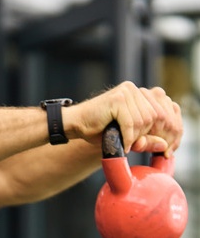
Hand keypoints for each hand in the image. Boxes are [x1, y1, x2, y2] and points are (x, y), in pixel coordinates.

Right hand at [67, 82, 182, 155]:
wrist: (74, 124)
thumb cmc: (98, 130)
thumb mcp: (128, 136)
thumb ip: (145, 139)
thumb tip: (164, 146)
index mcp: (139, 94)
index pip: (162, 112)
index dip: (163, 131)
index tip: (160, 148)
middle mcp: (135, 90)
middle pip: (156, 117)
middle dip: (148, 136)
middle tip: (136, 147)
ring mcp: (127, 92)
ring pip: (144, 120)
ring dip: (135, 137)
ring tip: (124, 143)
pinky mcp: (118, 99)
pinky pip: (131, 123)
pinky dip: (127, 137)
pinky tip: (122, 144)